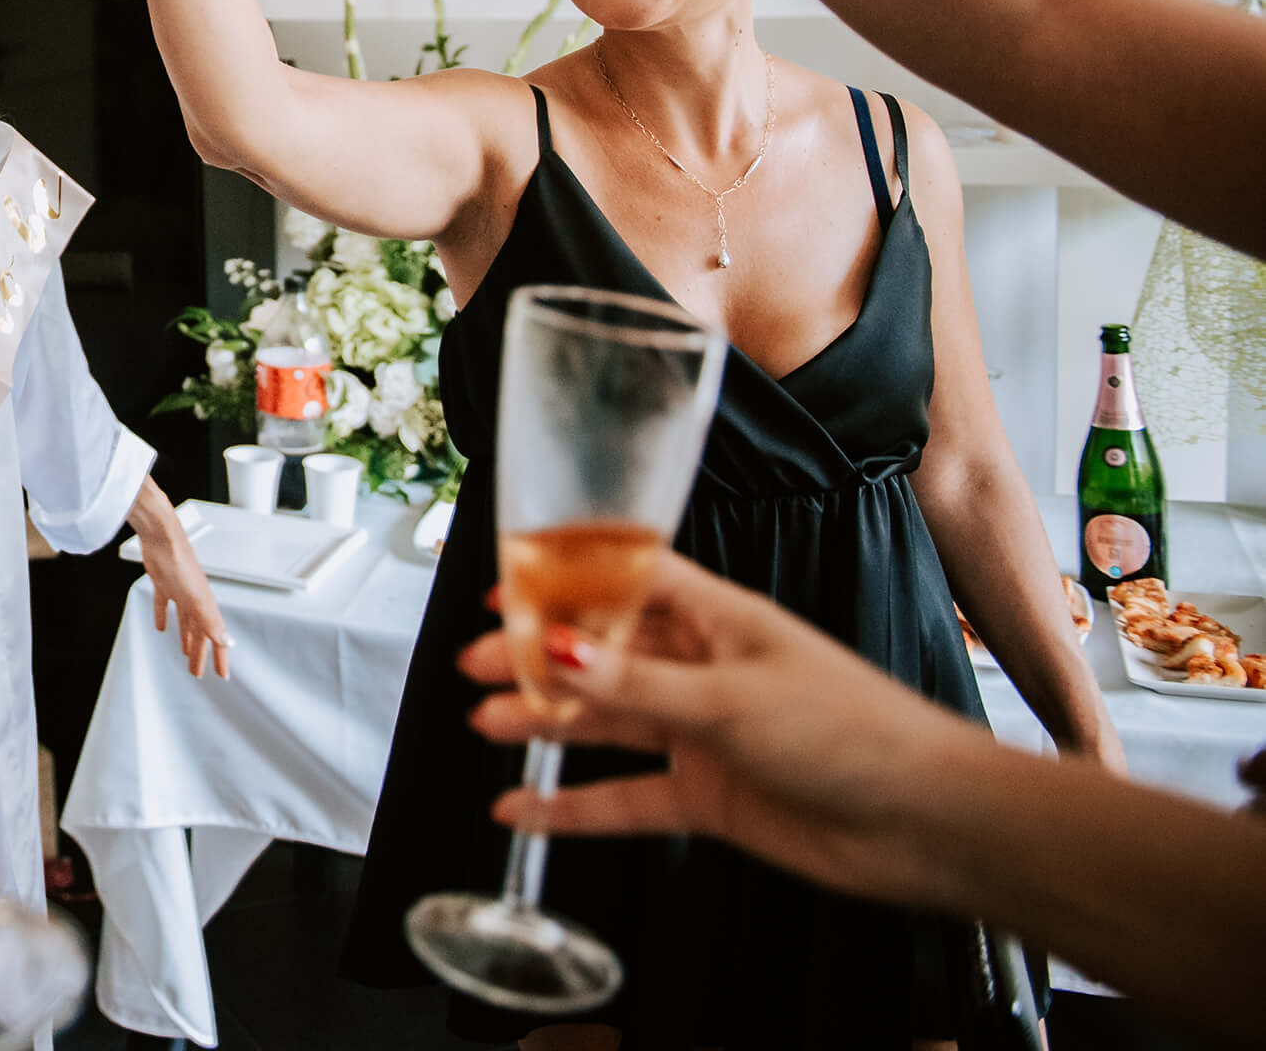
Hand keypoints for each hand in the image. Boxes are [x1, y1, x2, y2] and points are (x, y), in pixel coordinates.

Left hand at [129, 482, 231, 679]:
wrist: (161, 538)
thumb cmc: (181, 564)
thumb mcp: (196, 600)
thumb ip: (210, 622)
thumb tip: (226, 642)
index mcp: (206, 606)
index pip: (217, 638)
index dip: (220, 657)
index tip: (222, 675)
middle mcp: (196, 600)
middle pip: (200, 633)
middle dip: (200, 653)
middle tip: (197, 673)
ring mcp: (180, 591)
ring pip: (185, 622)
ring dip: (186, 638)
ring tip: (185, 654)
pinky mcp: (164, 583)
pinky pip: (165, 606)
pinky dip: (164, 617)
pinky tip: (160, 627)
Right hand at [459, 551, 985, 906]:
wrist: (927, 823)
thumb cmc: (858, 733)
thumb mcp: (732, 699)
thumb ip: (636, 685)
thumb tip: (557, 652)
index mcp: (721, 620)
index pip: (628, 582)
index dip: (565, 579)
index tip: (505, 582)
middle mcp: (707, 670)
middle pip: (605, 654)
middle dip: (539, 656)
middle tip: (477, 660)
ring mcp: (706, 734)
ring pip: (608, 721)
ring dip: (548, 722)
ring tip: (488, 722)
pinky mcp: (710, 796)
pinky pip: (626, 796)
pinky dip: (575, 804)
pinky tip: (528, 807)